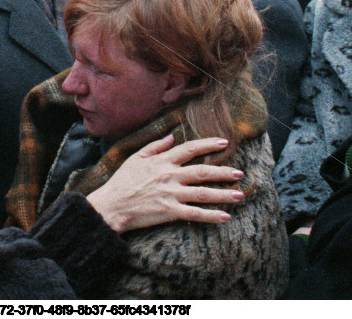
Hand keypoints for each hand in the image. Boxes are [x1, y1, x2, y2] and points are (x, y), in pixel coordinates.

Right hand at [85, 135, 244, 233]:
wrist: (111, 205)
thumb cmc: (122, 181)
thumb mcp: (136, 158)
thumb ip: (155, 146)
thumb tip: (171, 136)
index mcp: (162, 161)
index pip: (190, 149)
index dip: (209, 145)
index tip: (225, 143)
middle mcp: (170, 176)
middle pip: (202, 171)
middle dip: (223, 172)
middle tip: (239, 173)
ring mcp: (171, 194)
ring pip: (203, 193)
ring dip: (223, 194)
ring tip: (239, 194)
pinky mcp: (169, 211)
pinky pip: (194, 214)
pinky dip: (211, 215)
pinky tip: (225, 216)